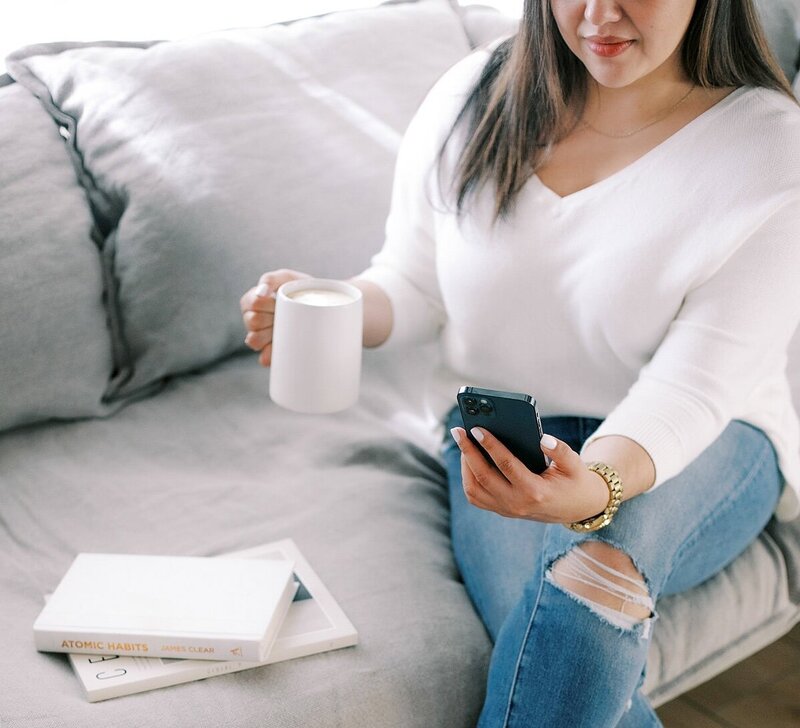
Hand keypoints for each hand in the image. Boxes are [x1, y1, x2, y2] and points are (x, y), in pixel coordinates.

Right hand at [239, 269, 309, 365]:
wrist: (322, 308)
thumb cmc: (300, 290)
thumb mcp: (286, 278)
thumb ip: (270, 280)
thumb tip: (261, 293)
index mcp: (253, 303)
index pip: (250, 304)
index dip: (265, 304)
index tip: (278, 301)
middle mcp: (253, 322)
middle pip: (252, 322)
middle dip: (271, 317)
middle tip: (284, 314)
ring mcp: (261, 338)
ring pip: (254, 341)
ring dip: (270, 335)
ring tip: (285, 329)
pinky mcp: (272, 353)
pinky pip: (264, 358)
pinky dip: (271, 354)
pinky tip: (282, 347)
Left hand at [450, 427, 610, 523]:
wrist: (577, 509)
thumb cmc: (574, 481)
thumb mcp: (575, 464)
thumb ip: (560, 450)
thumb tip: (542, 438)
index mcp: (535, 492)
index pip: (506, 466)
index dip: (490, 445)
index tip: (477, 428)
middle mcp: (517, 504)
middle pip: (483, 477)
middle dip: (468, 451)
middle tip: (458, 431)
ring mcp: (507, 510)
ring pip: (474, 490)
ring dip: (465, 465)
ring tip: (463, 442)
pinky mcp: (502, 510)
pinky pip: (476, 496)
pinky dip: (468, 477)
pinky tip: (469, 458)